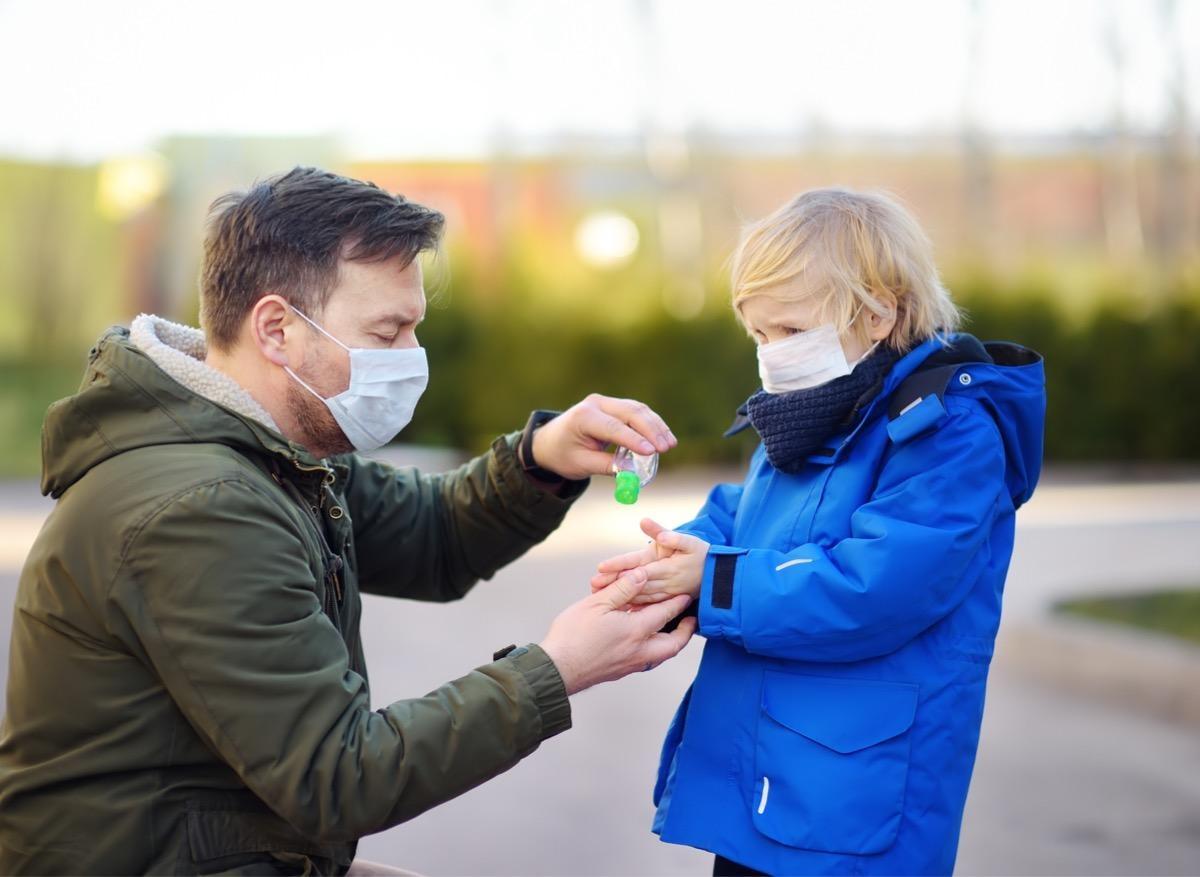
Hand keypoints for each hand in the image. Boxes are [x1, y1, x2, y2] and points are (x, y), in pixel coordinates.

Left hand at [529, 394, 676, 480]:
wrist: (550, 441)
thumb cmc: (563, 454)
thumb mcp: (580, 465)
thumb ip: (606, 467)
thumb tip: (632, 474)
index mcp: (583, 417)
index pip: (613, 427)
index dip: (634, 439)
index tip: (652, 452)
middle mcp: (595, 404)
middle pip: (630, 412)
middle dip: (651, 430)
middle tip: (666, 448)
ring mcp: (605, 402)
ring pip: (637, 409)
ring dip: (656, 426)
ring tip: (670, 444)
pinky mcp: (614, 406)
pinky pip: (636, 412)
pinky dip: (651, 424)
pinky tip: (663, 436)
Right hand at [539, 567, 696, 695]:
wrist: (557, 670)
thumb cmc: (572, 636)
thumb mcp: (596, 604)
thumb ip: (621, 589)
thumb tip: (641, 575)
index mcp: (636, 631)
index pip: (665, 613)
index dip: (677, 602)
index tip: (687, 594)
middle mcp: (639, 651)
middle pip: (674, 643)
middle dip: (685, 631)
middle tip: (690, 620)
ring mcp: (631, 664)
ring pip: (661, 655)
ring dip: (671, 642)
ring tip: (672, 630)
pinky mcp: (621, 671)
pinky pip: (648, 660)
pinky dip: (655, 649)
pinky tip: (646, 641)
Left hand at [590, 518, 708, 604]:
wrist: (719, 577)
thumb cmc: (703, 555)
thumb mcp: (689, 540)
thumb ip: (669, 535)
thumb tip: (647, 523)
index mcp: (667, 567)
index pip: (639, 567)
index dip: (620, 567)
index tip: (601, 567)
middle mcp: (665, 583)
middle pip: (635, 584)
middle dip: (614, 584)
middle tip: (594, 585)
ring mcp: (666, 594)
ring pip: (640, 597)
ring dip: (620, 597)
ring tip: (600, 596)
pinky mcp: (667, 601)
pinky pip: (649, 606)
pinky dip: (634, 607)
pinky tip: (620, 609)